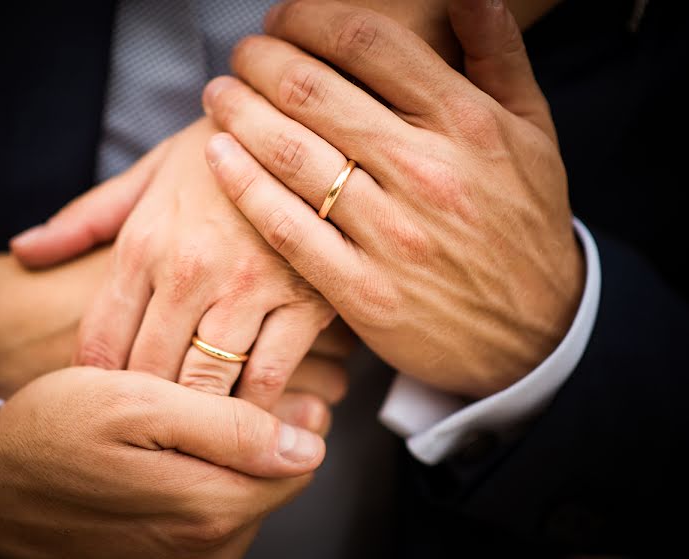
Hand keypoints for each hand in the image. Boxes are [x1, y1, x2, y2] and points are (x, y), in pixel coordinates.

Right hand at [0, 367, 325, 558]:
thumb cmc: (50, 436)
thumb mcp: (135, 404)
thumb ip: (231, 426)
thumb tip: (308, 446)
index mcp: (206, 513)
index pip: (298, 463)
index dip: (273, 420)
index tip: (229, 398)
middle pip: (267, 490)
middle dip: (238, 450)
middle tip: (174, 422)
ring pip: (236, 514)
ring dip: (208, 477)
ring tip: (149, 454)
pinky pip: (201, 541)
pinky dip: (184, 507)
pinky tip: (140, 484)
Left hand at [19, 118, 334, 408]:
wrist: (303, 125)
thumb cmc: (219, 152)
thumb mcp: (147, 173)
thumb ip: (84, 219)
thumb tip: (21, 251)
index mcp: (145, 243)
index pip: (100, 341)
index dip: (95, 385)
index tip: (103, 404)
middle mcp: (189, 270)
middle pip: (148, 373)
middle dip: (142, 410)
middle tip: (146, 434)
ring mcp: (249, 288)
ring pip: (206, 385)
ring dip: (195, 419)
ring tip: (190, 436)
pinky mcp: (305, 301)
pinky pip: (270, 378)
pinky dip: (255, 409)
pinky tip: (245, 417)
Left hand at [203, 0, 583, 397]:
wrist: (537, 332)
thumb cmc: (524, 224)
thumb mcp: (534, 133)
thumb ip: (500, 57)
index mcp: (468, 124)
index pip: (371, 44)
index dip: (312, 18)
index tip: (284, 17)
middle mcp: (427, 172)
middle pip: (315, 93)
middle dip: (262, 61)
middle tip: (242, 53)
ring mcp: (392, 235)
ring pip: (292, 155)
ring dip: (240, 113)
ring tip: (218, 94)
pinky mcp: (363, 290)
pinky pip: (287, 228)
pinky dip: (244, 185)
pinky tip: (217, 154)